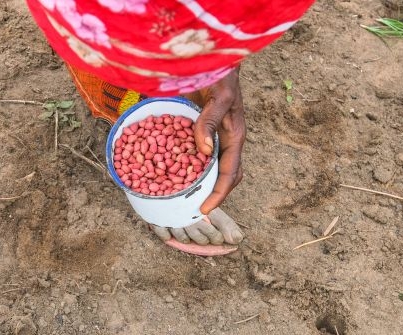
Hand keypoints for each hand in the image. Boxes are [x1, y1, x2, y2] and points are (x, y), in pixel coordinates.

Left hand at [185, 67, 246, 213]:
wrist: (213, 58)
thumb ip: (209, 121)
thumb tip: (203, 151)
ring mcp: (214, 135)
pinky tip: (168, 170)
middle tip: (193, 209)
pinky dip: (185, 164)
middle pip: (224, 176)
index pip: (229, 174)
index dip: (218, 194)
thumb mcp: (218, 97)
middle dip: (212, 195)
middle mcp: (225, 140)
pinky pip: (195, 153)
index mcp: (234, 136)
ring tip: (182, 196)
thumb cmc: (220, 75)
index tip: (204, 210)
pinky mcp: (201, 129)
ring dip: (199, 182)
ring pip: (210, 167)